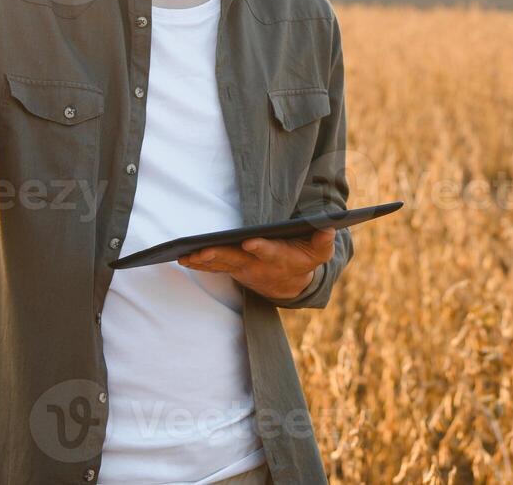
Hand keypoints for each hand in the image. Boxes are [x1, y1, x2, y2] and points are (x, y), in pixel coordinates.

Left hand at [179, 228, 334, 301]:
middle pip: (236, 260)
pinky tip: (184, 258)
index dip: (261, 248)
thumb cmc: (305, 259)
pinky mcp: (233, 269)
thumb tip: (328, 228)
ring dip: (203, 261)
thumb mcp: (319, 252)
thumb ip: (324, 241)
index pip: (270, 252)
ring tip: (185, 255)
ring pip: (221, 265)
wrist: (291, 285)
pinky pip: (214, 268)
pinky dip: (199, 264)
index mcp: (280, 257)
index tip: (250, 242)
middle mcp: (259, 266)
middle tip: (201, 251)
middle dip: (218, 255)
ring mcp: (243, 269)